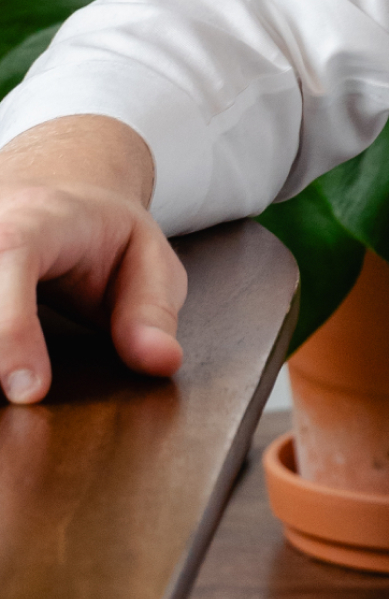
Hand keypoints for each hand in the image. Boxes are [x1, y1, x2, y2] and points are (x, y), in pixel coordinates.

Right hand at [0, 115, 182, 403]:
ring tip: (8, 402)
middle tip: (14, 408)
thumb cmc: (103, 237)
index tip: (28, 392)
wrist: (53, 191)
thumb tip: (162, 361)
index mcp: (38, 220)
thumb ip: (152, 311)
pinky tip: (2, 377)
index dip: (12, 329)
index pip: (13, 258)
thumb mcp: (148, 260)